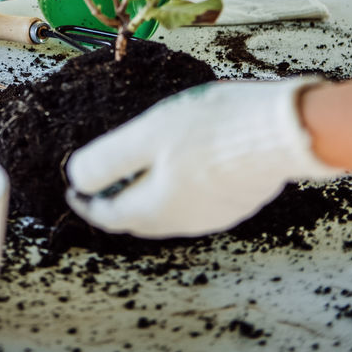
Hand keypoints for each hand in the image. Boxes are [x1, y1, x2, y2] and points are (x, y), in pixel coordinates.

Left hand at [64, 77, 342, 238]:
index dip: (86, 201)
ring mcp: (213, 215)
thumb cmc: (208, 129)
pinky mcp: (236, 202)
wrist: (279, 131)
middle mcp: (184, 222)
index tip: (72, 187)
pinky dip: (173, 191)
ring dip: (143, 196)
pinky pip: (192, 204)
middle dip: (114, 201)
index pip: (109, 215)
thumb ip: (109, 159)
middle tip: (99, 180)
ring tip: (133, 171)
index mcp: (158, 209)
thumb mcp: (147, 135)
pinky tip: (176, 167)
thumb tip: (77, 180)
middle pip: (137, 218)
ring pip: (166, 213)